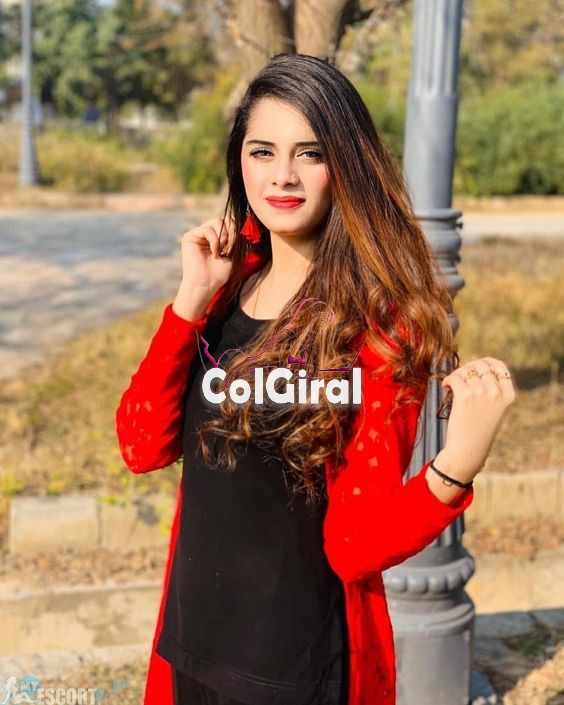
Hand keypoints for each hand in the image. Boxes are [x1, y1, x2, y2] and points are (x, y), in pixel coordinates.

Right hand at [173, 216, 236, 319]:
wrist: (206, 285)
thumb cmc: (219, 274)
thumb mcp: (232, 253)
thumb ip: (234, 237)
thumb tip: (238, 222)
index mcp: (215, 237)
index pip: (228, 222)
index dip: (234, 231)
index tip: (234, 247)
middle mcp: (206, 234)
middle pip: (223, 220)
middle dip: (230, 233)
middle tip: (228, 249)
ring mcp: (197, 234)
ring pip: (217, 222)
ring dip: (223, 238)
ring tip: (221, 252)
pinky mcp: (189, 237)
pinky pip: (207, 230)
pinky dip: (214, 241)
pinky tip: (214, 253)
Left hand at [435, 357, 516, 480]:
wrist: (468, 450)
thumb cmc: (479, 430)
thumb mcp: (494, 409)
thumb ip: (491, 389)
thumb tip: (475, 365)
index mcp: (508, 395)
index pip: (499, 366)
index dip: (485, 363)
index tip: (474, 368)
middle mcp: (496, 392)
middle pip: (481, 365)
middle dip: (468, 368)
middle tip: (460, 377)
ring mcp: (482, 393)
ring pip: (466, 370)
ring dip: (457, 374)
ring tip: (452, 384)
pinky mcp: (465, 397)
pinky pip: (455, 378)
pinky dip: (448, 380)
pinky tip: (445, 387)